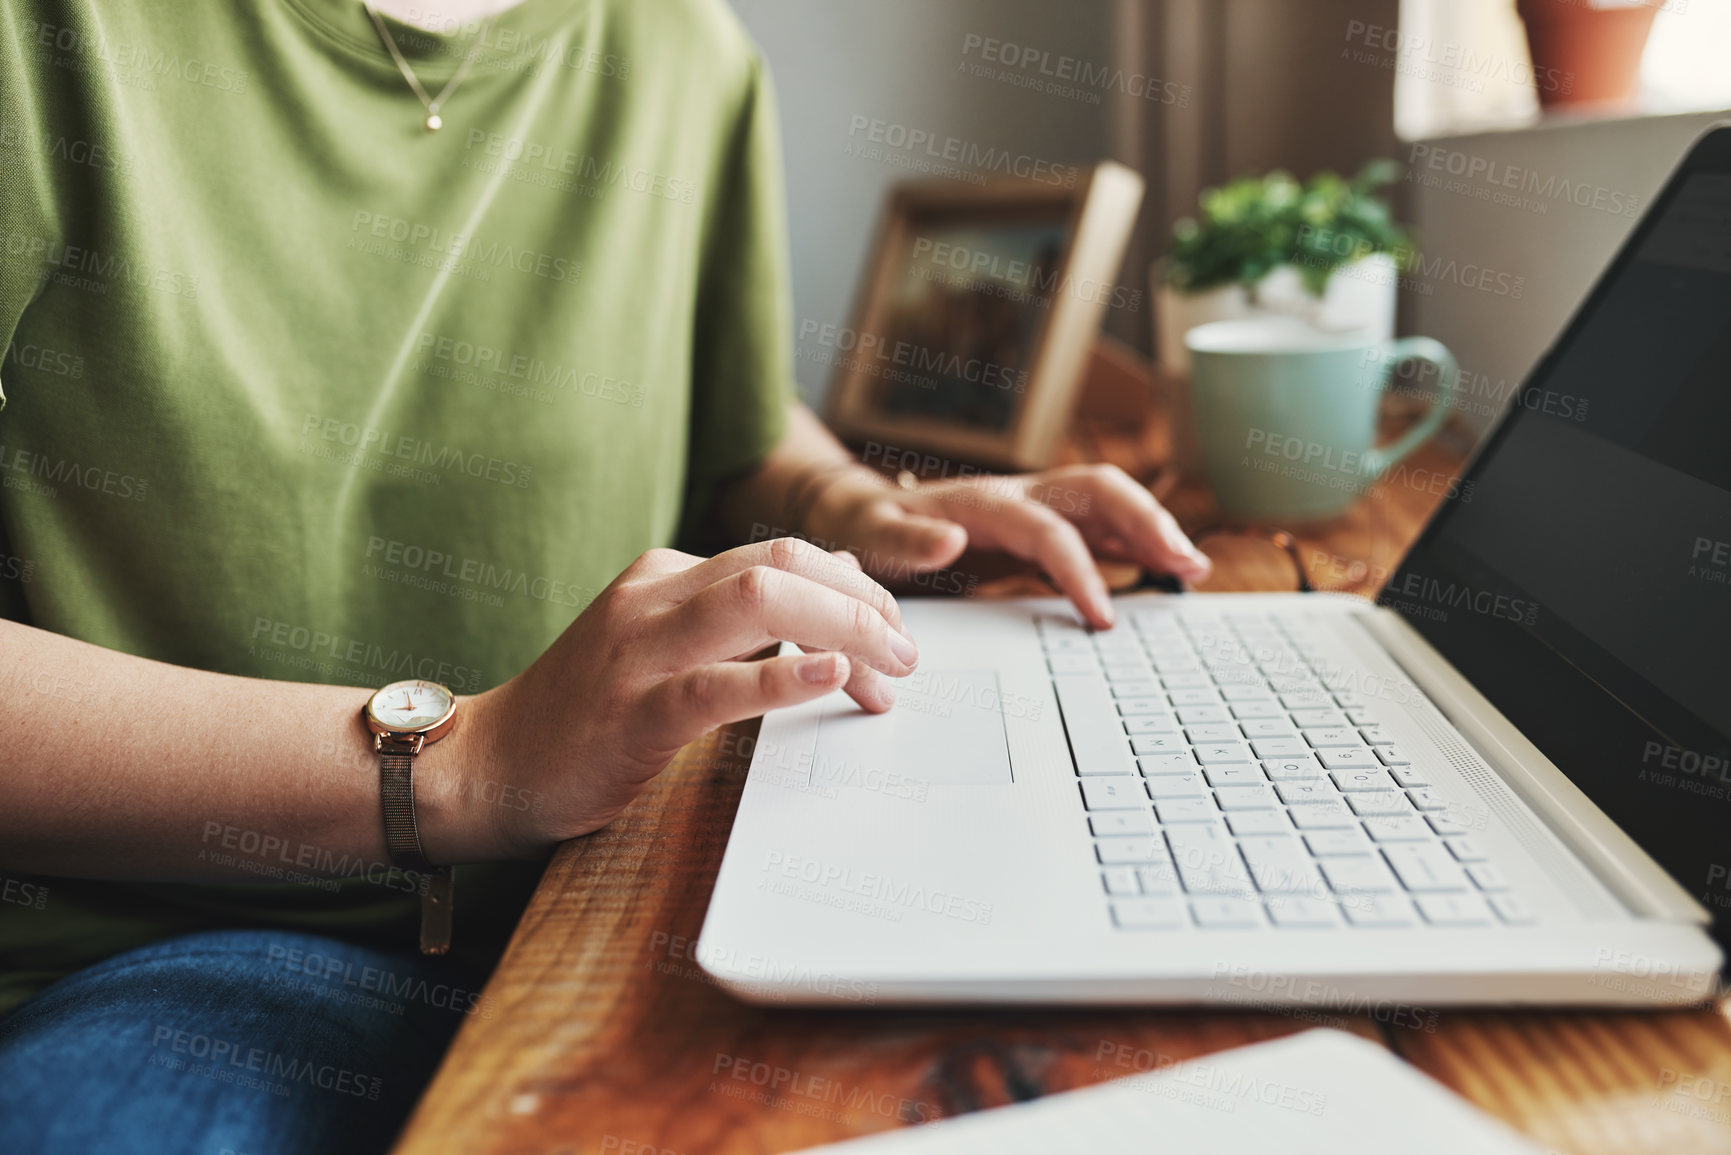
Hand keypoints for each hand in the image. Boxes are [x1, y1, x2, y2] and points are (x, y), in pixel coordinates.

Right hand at [436, 539, 914, 859]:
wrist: (487, 767)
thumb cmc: (586, 714)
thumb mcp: (669, 645)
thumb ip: (744, 613)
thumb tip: (842, 580)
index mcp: (668, 576)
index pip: (786, 556)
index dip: (856, 591)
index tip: (895, 636)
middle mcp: (655, 597)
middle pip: (785, 563)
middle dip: (864, 603)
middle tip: (908, 655)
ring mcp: (640, 651)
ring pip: (761, 601)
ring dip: (845, 629)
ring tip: (891, 669)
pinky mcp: (632, 713)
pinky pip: (717, 684)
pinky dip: (783, 676)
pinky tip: (831, 678)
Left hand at [804, 463, 1210, 629]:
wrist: (861, 515)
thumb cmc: (867, 530)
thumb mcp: (870, 537)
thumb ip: (905, 541)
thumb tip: (949, 540)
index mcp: (982, 502)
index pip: (1048, 528)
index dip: (1079, 569)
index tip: (1101, 617)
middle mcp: (1019, 494)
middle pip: (1098, 492)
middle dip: (1145, 523)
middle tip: (1184, 565)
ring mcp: (1036, 507)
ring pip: (1109, 505)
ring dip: (1152, 530)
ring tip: (1192, 568)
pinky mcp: (1042, 526)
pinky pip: (1100, 529)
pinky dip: (1136, 545)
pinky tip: (1166, 571)